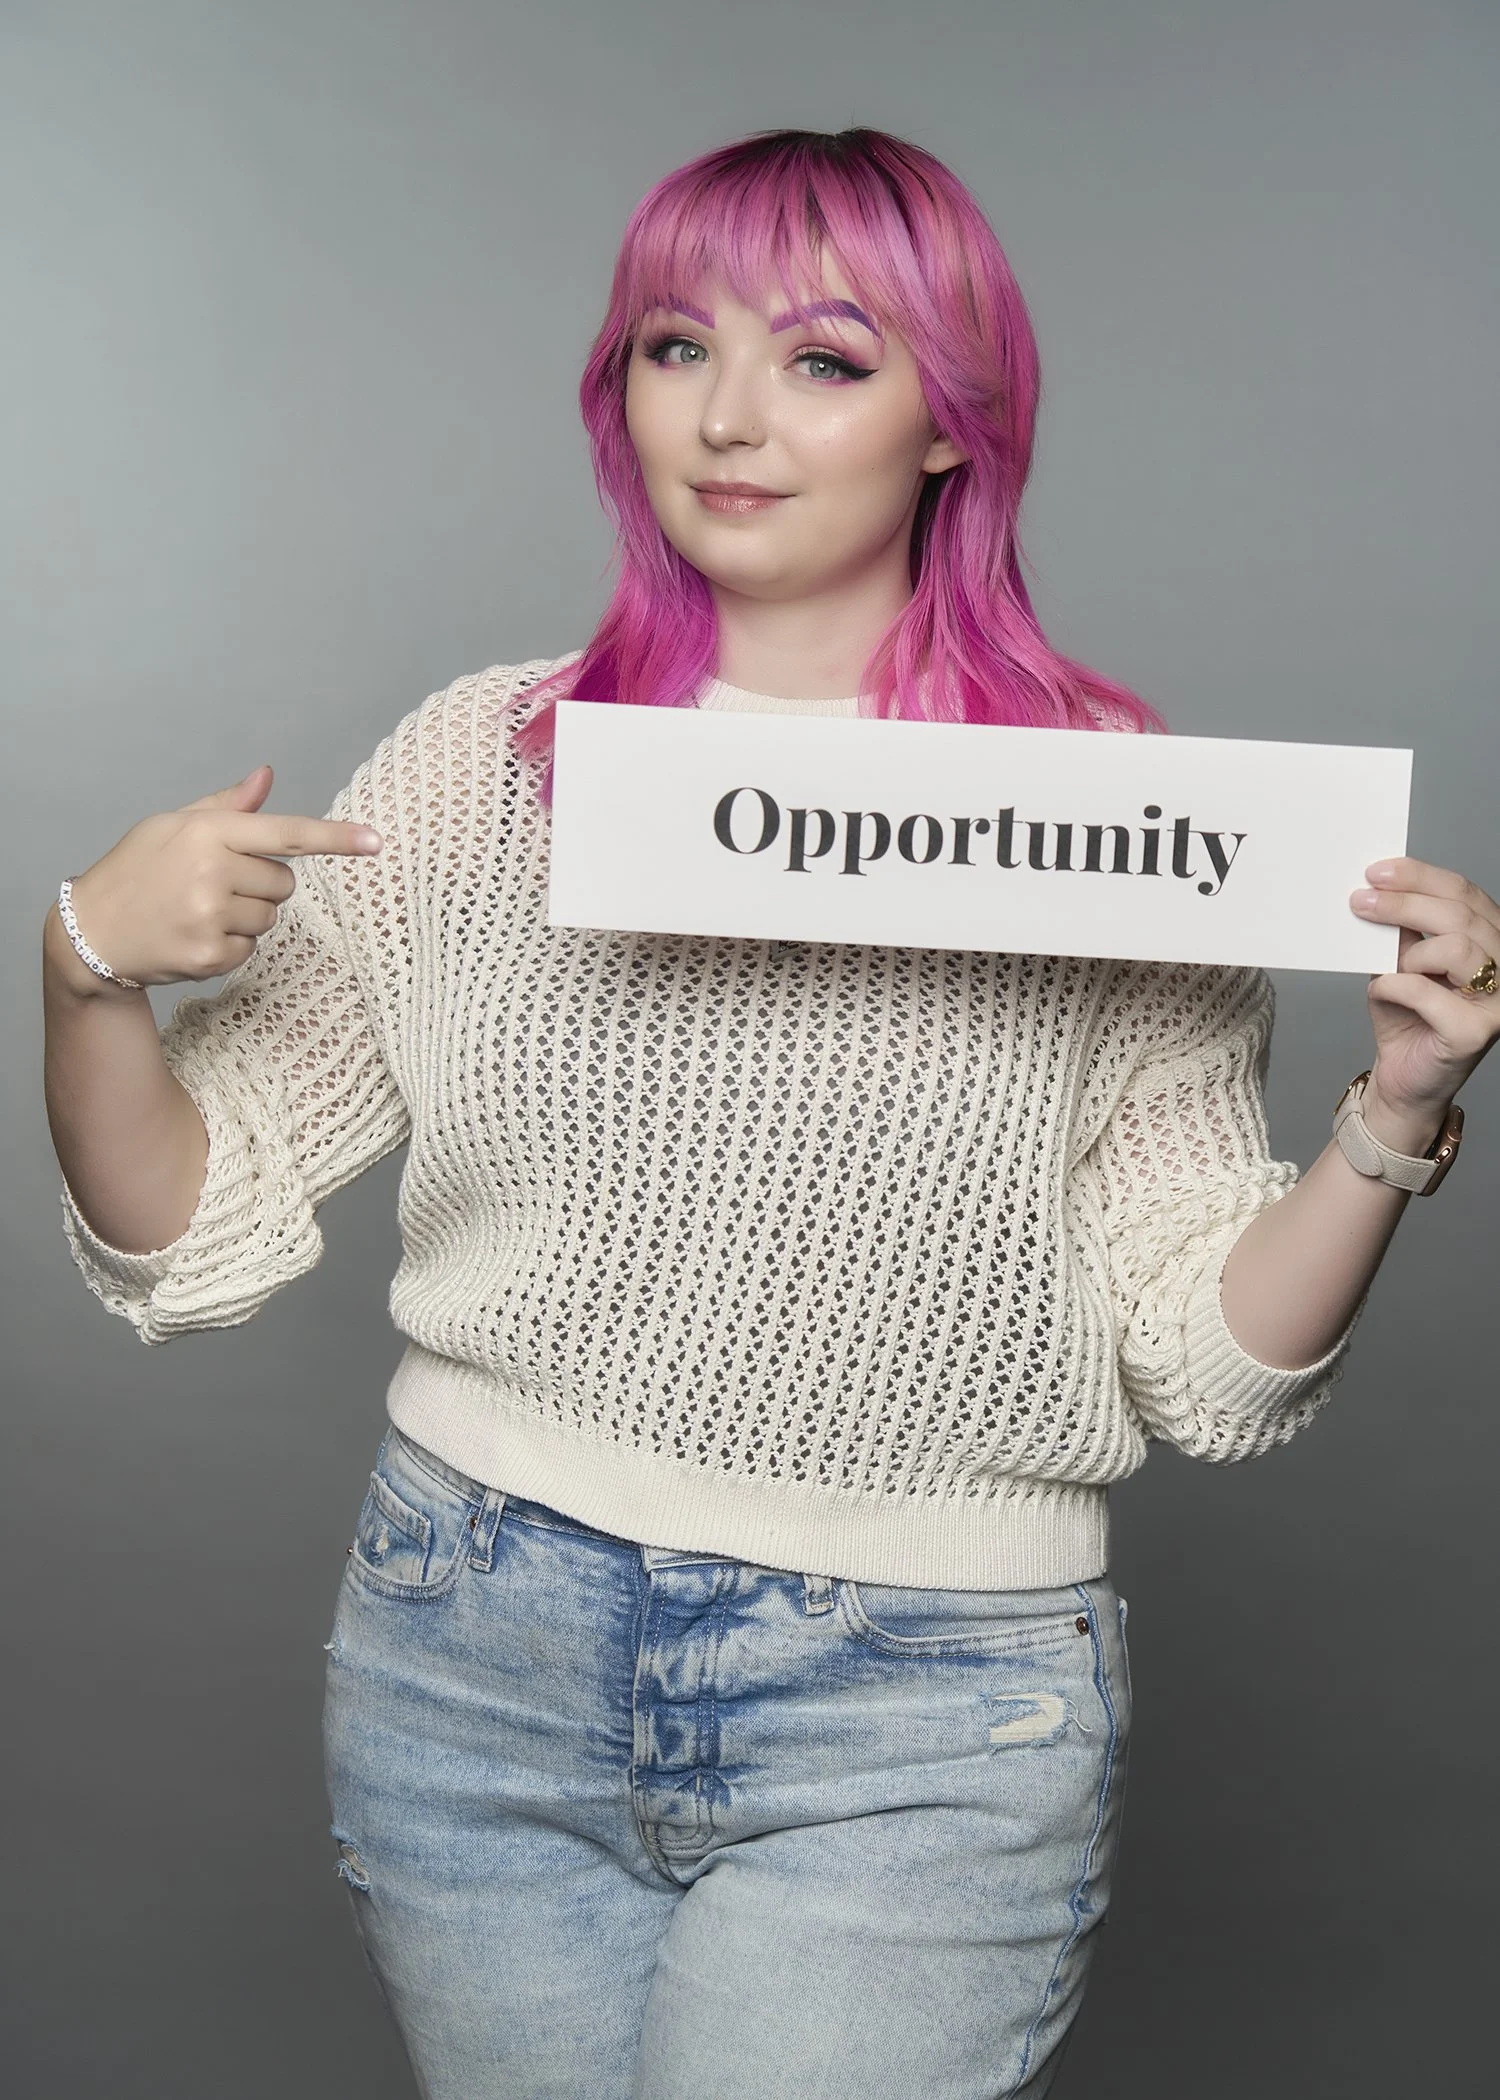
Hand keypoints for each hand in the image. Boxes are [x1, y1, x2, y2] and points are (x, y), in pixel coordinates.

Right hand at [53, 765, 383, 992]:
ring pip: (270, 917)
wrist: (89, 931)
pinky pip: (251, 949)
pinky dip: (231, 945)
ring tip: (200, 910)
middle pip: (285, 882)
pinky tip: (195, 934)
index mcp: (207, 832)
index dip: (336, 838)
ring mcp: (211, 916)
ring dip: (247, 916)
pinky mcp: (210, 955)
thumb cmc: (135, 870)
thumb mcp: (172, 825)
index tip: (376, 841)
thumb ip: (228, 808)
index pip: (286, 833)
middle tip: (215, 885)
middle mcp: (212, 872)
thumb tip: (267, 776)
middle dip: (261, 884)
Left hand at [1349, 855, 1499, 1143]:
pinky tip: (1381, 991)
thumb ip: (1401, 930)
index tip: (1377, 872)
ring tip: (1389, 967)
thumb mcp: (1400, 962)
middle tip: (1361, 901)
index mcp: (1491, 940)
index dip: (1420, 876)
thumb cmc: (1406, 1018)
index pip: (1465, 893)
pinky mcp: (1476, 1032)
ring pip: (1458, 946)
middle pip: (1461, 914)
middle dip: (1405, 902)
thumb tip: (1380, 888)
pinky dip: (1395, 987)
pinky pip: (1430, 992)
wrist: (1403, 1077)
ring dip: (1410, 952)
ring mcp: (1498, 1001)